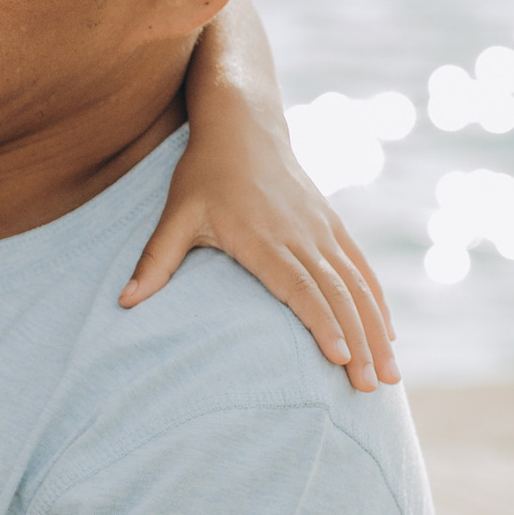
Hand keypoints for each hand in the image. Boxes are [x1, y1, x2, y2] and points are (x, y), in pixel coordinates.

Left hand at [123, 103, 397, 387]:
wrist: (243, 126)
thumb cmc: (204, 173)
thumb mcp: (176, 214)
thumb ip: (156, 261)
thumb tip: (124, 302)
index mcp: (263, 237)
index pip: (299, 287)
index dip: (322, 323)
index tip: (339, 358)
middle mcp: (300, 235)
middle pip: (336, 295)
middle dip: (358, 343)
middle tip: (371, 388)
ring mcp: (321, 229)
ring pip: (356, 286)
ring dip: (376, 331)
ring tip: (389, 375)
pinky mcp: (331, 225)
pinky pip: (360, 268)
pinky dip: (376, 302)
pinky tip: (386, 334)